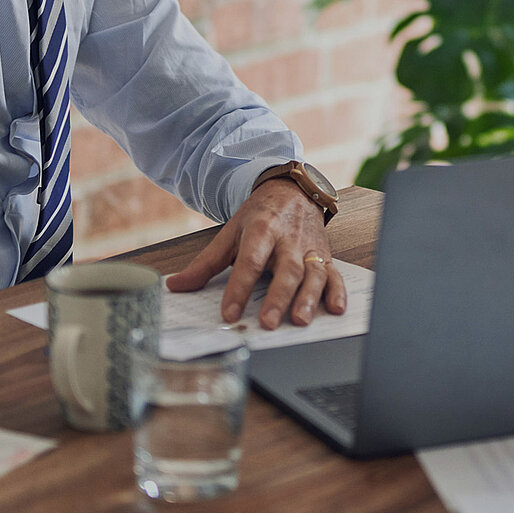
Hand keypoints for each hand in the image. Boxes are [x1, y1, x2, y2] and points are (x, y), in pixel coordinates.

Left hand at [164, 178, 346, 330]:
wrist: (294, 191)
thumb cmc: (261, 216)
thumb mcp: (231, 233)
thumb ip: (205, 264)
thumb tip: (175, 286)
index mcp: (262, 230)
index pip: (250, 261)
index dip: (239, 288)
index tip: (229, 313)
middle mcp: (289, 239)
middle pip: (286, 269)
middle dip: (278, 297)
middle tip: (267, 322)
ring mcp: (310, 249)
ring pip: (313, 274)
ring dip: (309, 298)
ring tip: (300, 320)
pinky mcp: (325, 256)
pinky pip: (335, 275)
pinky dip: (338, 292)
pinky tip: (336, 309)